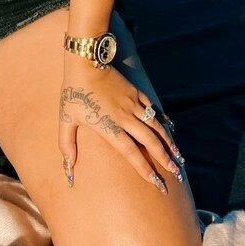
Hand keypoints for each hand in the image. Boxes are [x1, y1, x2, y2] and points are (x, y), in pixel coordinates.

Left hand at [58, 58, 183, 192]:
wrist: (86, 61)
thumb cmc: (73, 92)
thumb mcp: (65, 119)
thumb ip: (66, 145)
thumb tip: (67, 171)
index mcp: (110, 127)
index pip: (131, 154)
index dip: (145, 169)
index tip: (157, 183)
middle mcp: (125, 118)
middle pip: (150, 142)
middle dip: (164, 159)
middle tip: (176, 174)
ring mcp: (133, 104)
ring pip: (156, 127)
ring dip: (169, 143)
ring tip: (178, 157)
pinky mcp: (136, 92)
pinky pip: (153, 109)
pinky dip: (163, 121)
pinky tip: (170, 128)